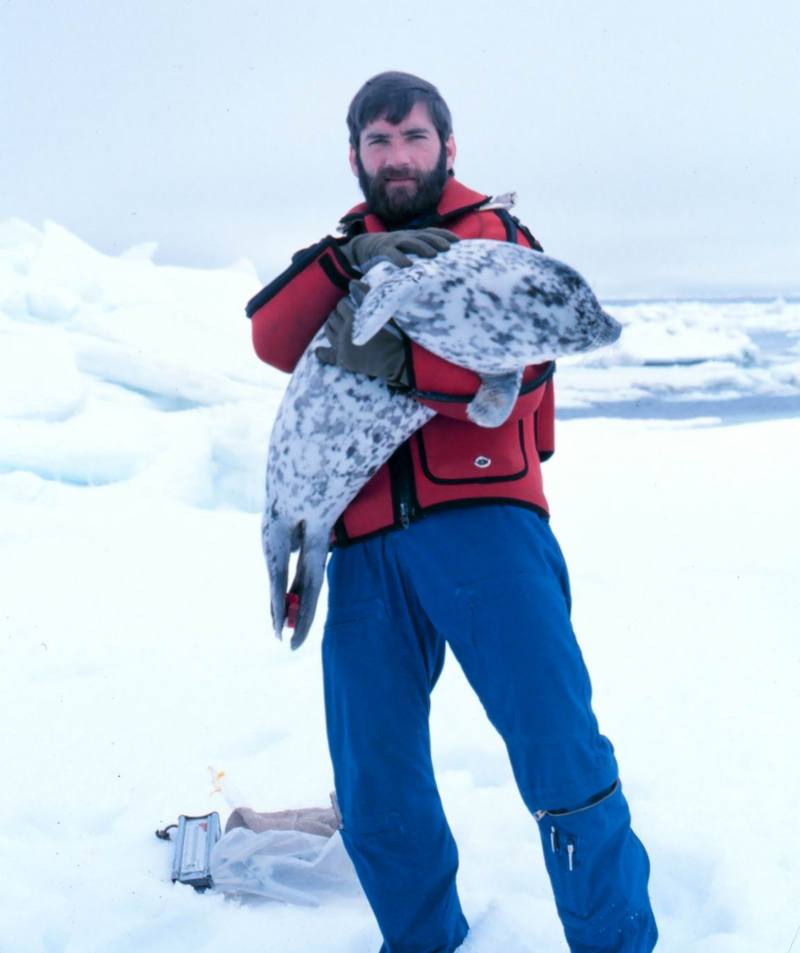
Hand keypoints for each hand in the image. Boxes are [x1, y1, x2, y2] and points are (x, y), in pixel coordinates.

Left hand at [315, 281, 408, 386]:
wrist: (396, 359)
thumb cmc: (393, 333)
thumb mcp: (381, 311)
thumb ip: (366, 295)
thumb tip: (351, 283)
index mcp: (353, 319)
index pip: (342, 305)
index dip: (346, 302)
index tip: (352, 304)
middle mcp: (344, 332)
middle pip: (333, 317)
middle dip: (337, 313)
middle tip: (346, 314)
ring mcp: (343, 347)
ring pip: (329, 332)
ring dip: (331, 325)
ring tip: (337, 324)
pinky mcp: (344, 360)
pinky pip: (329, 356)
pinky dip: (322, 353)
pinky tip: (318, 352)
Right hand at [341, 227, 458, 270]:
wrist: (363, 247)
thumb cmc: (390, 252)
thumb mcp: (407, 249)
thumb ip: (420, 254)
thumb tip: (441, 265)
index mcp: (414, 235)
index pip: (432, 232)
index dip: (445, 235)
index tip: (459, 242)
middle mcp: (406, 236)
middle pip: (424, 236)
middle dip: (437, 241)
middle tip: (448, 249)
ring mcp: (394, 241)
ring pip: (410, 242)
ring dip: (422, 248)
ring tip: (432, 255)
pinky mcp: (382, 250)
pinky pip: (392, 253)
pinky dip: (400, 258)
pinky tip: (407, 265)